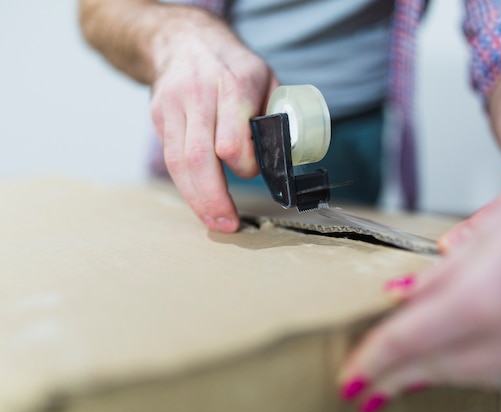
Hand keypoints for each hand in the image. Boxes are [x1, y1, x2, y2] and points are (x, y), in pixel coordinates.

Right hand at [150, 17, 278, 231]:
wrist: (186, 41)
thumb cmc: (234, 66)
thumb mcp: (267, 79)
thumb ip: (276, 116)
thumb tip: (285, 158)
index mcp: (233, 85)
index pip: (232, 142)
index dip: (245, 167)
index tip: (255, 172)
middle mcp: (199, 96)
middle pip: (199, 158)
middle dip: (214, 198)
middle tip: (228, 224)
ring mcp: (173, 106)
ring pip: (179, 163)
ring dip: (196, 199)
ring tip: (214, 222)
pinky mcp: (159, 116)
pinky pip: (170, 158)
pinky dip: (185, 185)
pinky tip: (199, 202)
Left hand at [339, 129, 500, 411]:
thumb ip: (461, 257)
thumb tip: (416, 286)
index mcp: (496, 289)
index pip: (413, 337)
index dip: (376, 358)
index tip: (353, 372)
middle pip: (442, 363)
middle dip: (399, 372)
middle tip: (369, 382)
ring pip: (484, 371)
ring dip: (443, 369)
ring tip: (411, 372)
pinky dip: (500, 360)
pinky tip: (483, 352)